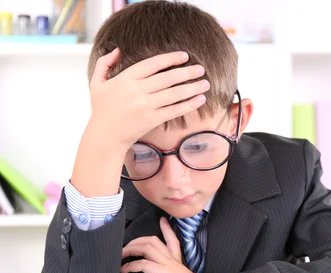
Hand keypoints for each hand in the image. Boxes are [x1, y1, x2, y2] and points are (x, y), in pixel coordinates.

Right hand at [87, 48, 209, 148]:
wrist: (106, 136)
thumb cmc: (102, 109)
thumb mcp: (97, 83)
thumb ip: (105, 63)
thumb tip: (118, 49)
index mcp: (125, 79)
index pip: (152, 64)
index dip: (170, 59)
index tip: (185, 56)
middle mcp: (136, 91)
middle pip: (167, 78)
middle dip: (187, 72)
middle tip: (201, 69)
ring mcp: (145, 106)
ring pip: (174, 94)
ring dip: (192, 88)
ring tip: (205, 83)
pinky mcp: (152, 120)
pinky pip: (174, 110)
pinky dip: (189, 104)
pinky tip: (200, 99)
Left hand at [120, 217, 206, 272]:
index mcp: (177, 264)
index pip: (172, 241)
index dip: (167, 229)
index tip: (163, 220)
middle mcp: (172, 261)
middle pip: (153, 240)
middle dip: (137, 240)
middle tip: (126, 245)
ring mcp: (168, 265)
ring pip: (147, 246)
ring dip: (131, 248)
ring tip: (121, 254)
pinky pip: (144, 264)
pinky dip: (131, 265)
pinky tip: (124, 269)